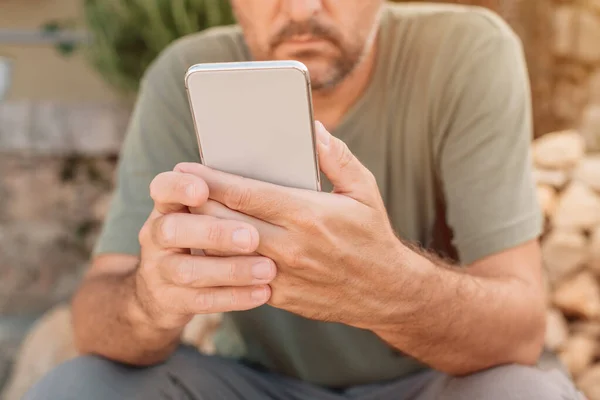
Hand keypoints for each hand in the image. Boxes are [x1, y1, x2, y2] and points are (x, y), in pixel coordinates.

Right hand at [134, 170, 276, 330]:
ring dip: (232, 270)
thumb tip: (266, 178)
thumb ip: (222, 198)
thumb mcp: (199, 214)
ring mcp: (158, 271)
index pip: (163, 188)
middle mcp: (156, 235)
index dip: (179, 187)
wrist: (159, 291)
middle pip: (174, 230)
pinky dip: (234, 297)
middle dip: (214, 232)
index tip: (203, 190)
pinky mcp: (169, 301)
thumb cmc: (197, 238)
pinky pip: (201, 301)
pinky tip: (262, 292)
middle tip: (252, 237)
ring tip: (268, 269)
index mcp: (167, 206)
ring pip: (189, 271)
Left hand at [179, 122, 402, 328]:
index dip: (210, 180)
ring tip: (189, 215)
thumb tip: (312, 129)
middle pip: (225, 222)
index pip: (245, 194)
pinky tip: (212, 246)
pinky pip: (239, 275)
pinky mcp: (279, 295)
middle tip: (178, 190)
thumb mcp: (363, 189)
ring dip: (203, 233)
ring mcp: (282, 275)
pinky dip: (221, 259)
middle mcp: (290, 246)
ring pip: (226, 252)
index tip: (186, 169)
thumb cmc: (372, 235)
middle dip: (197, 204)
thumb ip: (336, 157)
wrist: (385, 291)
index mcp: (307, 213)